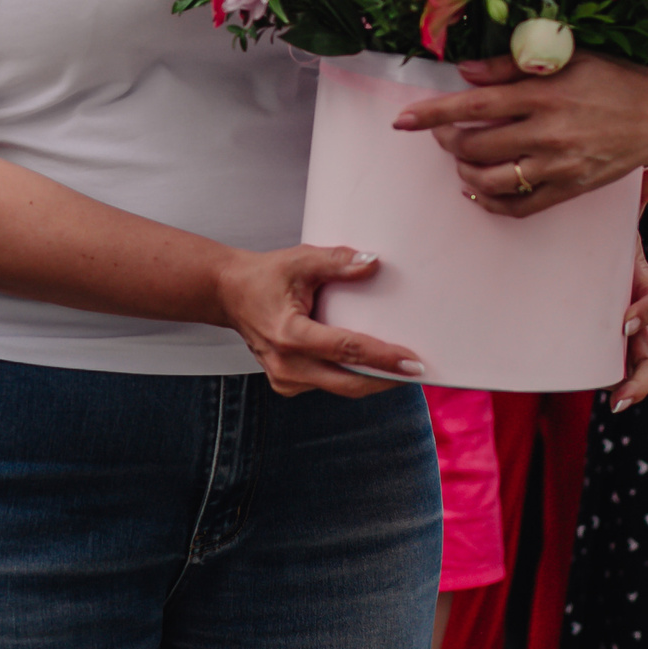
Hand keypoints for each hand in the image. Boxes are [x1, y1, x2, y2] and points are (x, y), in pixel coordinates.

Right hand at [214, 245, 422, 397]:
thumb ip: (337, 261)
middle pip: (349, 382)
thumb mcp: (300, 260)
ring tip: (398, 368)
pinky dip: (349, 378)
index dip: (383, 358)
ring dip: (370, 380)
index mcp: (290, 334)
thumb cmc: (265, 275)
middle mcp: (287, 364)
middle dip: (386, 380)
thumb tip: (373, 262)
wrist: (229, 293)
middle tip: (417, 372)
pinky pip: (327, 386)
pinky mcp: (286, 384)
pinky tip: (367, 366)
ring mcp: (284, 379)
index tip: (414, 363)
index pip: (347, 350)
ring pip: (340, 388)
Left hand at [395, 52, 647, 214]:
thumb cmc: (611, 80)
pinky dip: (491, 201)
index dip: (431, 114)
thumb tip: (464, 73)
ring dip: (465, 172)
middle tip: (444, 133)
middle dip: (447, 141)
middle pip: (474, 146)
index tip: (402, 120)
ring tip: (461, 160)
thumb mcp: (565, 58)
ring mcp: (558, 165)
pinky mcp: (570, 189)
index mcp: (541, 94)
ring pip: (491, 180)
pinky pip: (519, 206)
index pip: (472, 104)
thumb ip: (510, 66)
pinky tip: (480, 188)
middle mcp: (546, 132)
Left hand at [610, 174, 647, 411]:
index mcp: (640, 282)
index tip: (624, 322)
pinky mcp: (598, 340)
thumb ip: (633, 198)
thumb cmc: (600, 231)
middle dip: (644, 373)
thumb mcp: (614, 217)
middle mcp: (636, 311)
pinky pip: (607, 366)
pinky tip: (591, 394)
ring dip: (633, 386)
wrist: (578, 246)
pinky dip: (607, 382)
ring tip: (616, 404)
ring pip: (638, 365)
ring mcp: (620, 331)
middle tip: (621, 391)